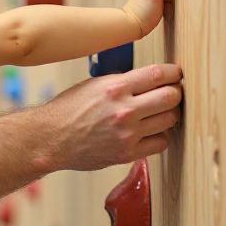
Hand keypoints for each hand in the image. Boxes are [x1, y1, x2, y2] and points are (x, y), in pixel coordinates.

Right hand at [40, 64, 183, 171]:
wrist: (51, 138)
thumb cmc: (69, 109)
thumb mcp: (94, 85)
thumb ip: (124, 82)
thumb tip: (152, 80)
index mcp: (114, 88)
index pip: (158, 74)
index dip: (173, 72)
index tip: (175, 74)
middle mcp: (123, 110)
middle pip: (171, 97)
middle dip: (175, 93)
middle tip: (171, 93)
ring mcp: (127, 133)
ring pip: (170, 120)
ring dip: (168, 114)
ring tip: (158, 113)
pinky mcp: (127, 153)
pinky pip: (161, 143)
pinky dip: (159, 136)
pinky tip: (149, 132)